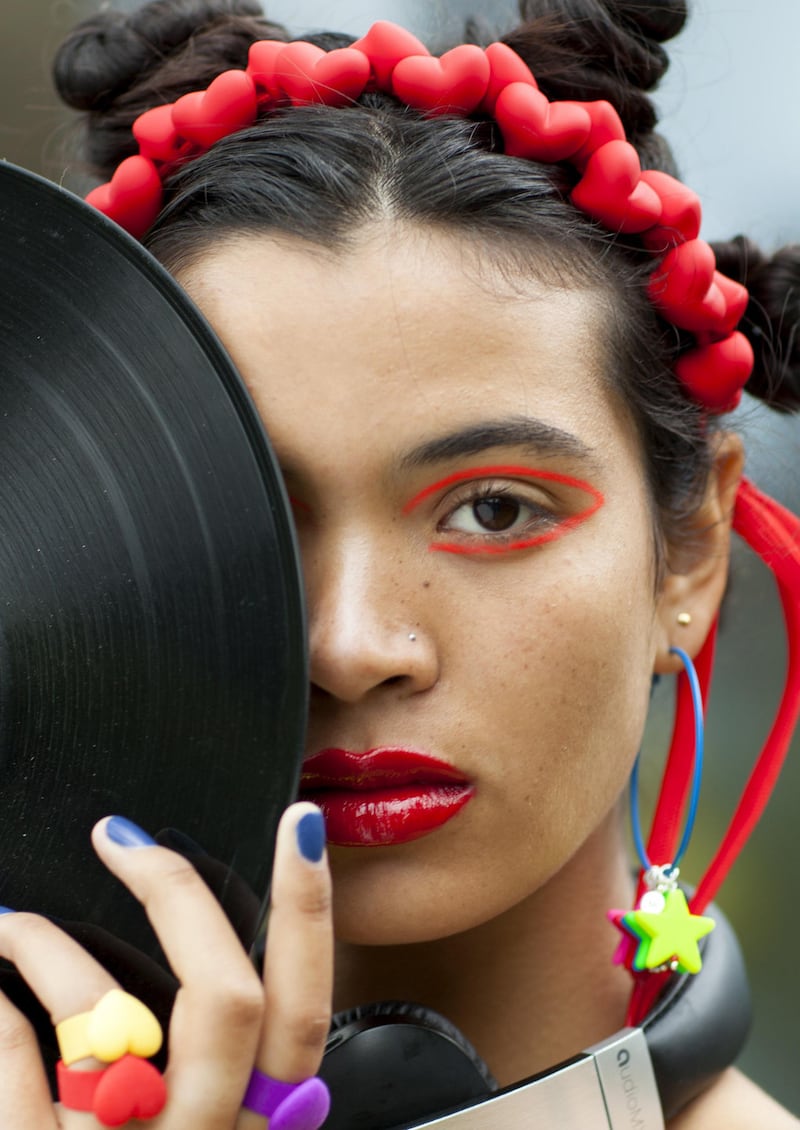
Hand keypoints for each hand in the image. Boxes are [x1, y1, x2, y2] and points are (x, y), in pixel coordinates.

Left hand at [0, 801, 332, 1127]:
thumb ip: (240, 1087)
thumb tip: (233, 984)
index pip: (307, 1011)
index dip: (309, 912)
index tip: (298, 825)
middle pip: (224, 996)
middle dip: (176, 892)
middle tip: (122, 836)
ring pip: (105, 1022)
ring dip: (49, 945)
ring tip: (15, 920)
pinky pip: (15, 1071)